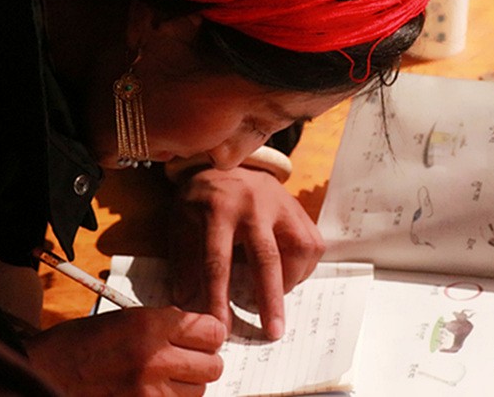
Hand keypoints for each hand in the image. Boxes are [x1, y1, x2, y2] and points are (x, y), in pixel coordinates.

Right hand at [25, 307, 224, 395]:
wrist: (40, 377)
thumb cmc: (76, 347)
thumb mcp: (123, 319)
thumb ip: (164, 324)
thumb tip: (199, 331)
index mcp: (149, 326)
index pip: (212, 331)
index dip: (209, 335)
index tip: (202, 338)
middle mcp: (154, 359)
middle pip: (213, 365)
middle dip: (202, 362)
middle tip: (184, 360)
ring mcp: (149, 393)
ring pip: (199, 391)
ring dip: (187, 385)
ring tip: (162, 379)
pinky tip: (153, 393)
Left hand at [168, 167, 324, 339]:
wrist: (225, 162)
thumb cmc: (200, 199)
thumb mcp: (180, 224)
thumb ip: (184, 262)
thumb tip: (186, 304)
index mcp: (217, 210)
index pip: (218, 261)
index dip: (219, 297)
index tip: (221, 328)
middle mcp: (253, 206)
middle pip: (266, 257)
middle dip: (270, 299)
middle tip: (273, 332)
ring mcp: (280, 204)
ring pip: (299, 248)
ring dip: (291, 280)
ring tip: (277, 296)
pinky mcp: (298, 207)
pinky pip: (313, 243)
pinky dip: (305, 266)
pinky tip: (290, 275)